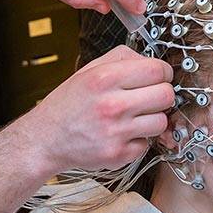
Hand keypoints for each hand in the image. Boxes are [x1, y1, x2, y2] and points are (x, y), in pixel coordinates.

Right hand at [13, 46, 173, 176]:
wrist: (46, 139)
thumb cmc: (68, 104)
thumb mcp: (89, 69)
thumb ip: (123, 58)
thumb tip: (154, 63)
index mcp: (105, 78)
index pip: (158, 70)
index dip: (163, 72)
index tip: (159, 77)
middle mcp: (112, 105)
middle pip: (166, 95)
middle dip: (161, 94)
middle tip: (148, 97)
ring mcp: (116, 132)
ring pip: (161, 121)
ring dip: (151, 119)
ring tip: (133, 117)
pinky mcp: (118, 155)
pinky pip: (147, 144)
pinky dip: (138, 140)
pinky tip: (122, 134)